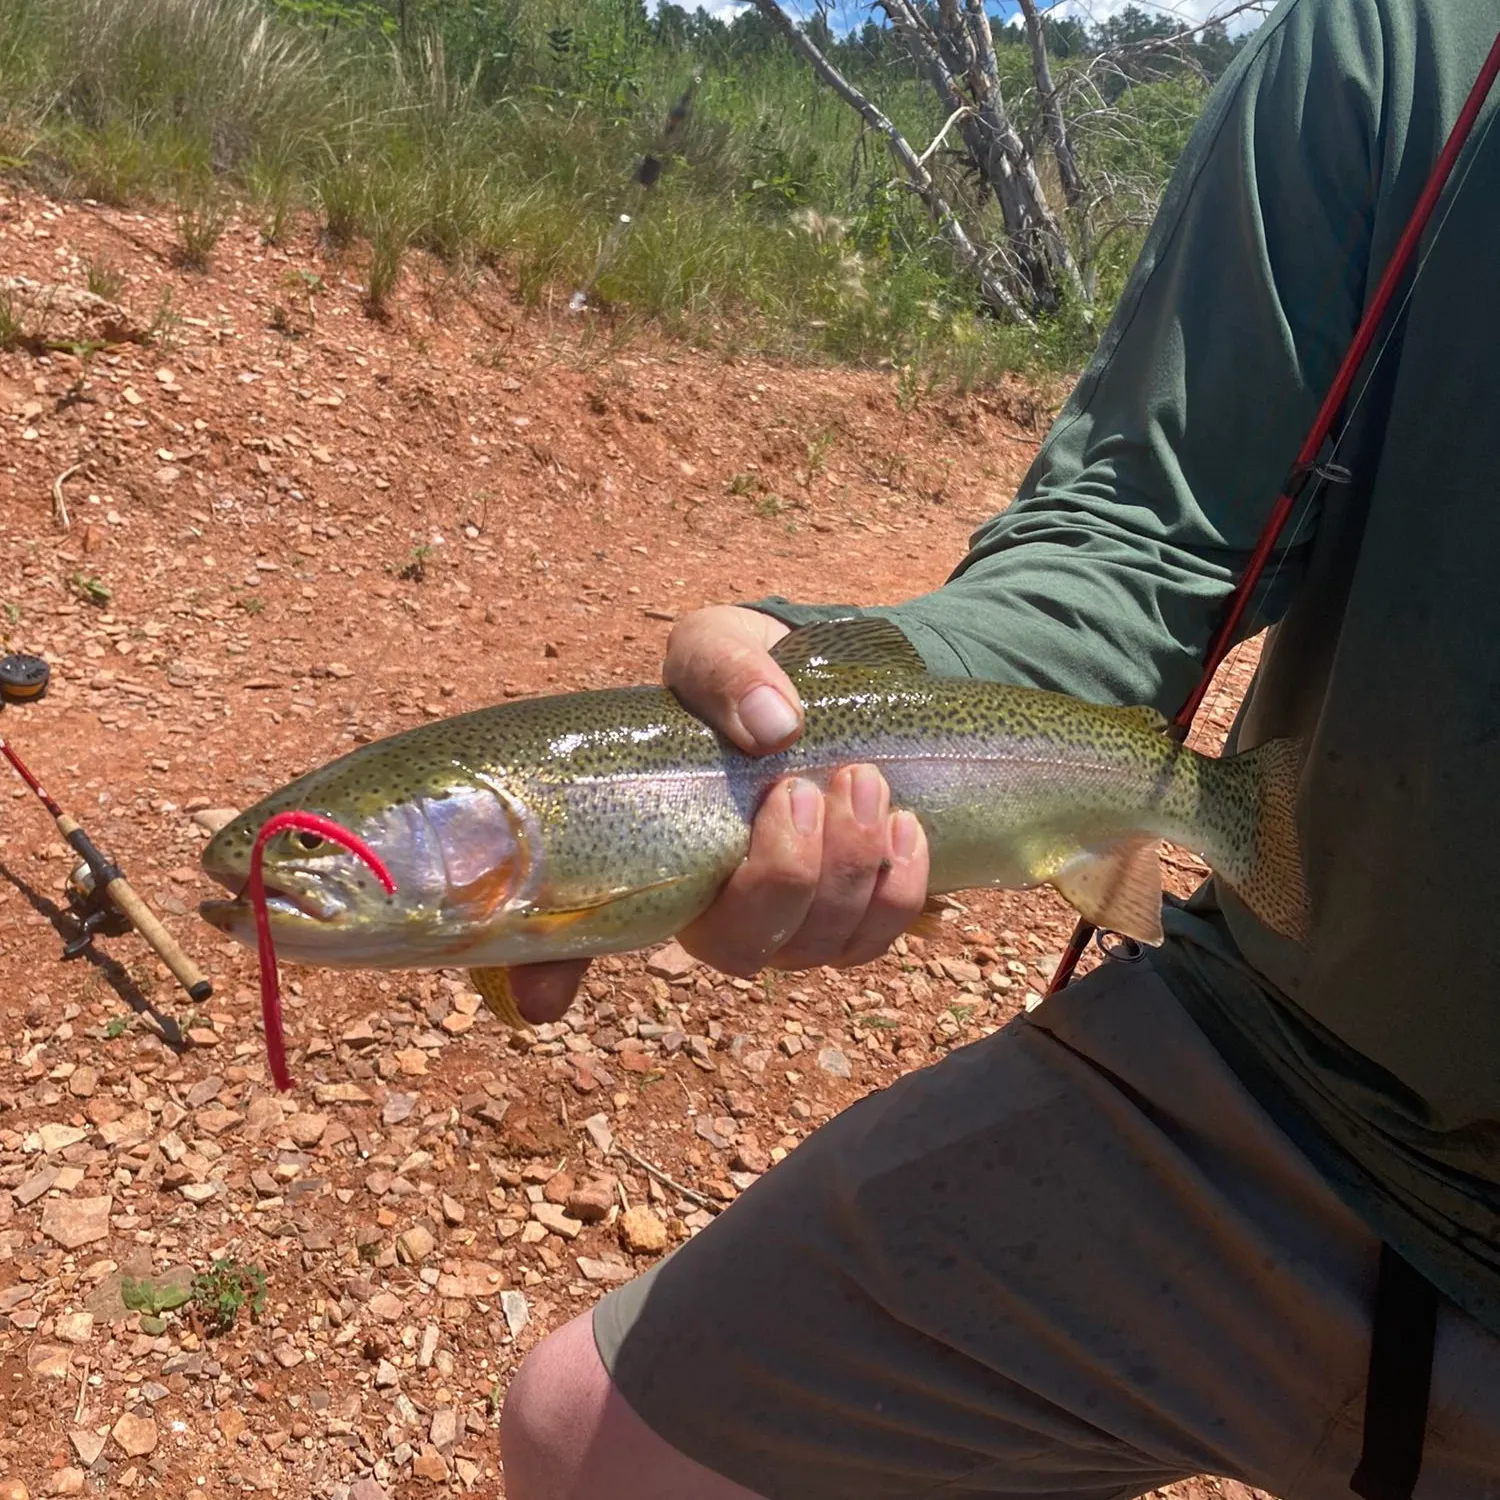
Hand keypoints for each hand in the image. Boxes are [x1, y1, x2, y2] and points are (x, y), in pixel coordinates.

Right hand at [506, 605, 928, 1021]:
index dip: (550, 975)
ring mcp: (786, 923)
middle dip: (786, 876)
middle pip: (743, 947)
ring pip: (816, 947)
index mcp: (652, 858)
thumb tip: (773, 727)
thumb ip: (724, 676)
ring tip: (864, 784)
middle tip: (805, 789)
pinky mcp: (851, 917)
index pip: (580, 938)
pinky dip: (898, 892)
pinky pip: (876, 938)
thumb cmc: (742, 677)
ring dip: (848, 873)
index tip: (541, 997)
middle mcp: (712, 908)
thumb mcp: (716, 648)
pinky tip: (905, 827)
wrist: (820, 685)